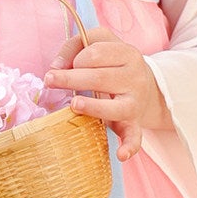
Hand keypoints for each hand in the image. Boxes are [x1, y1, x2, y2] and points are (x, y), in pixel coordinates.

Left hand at [42, 26, 171, 161]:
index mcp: (127, 53)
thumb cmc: (113, 62)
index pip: (96, 53)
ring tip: (74, 105)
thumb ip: (75, 45)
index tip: (66, 65)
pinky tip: (121, 155)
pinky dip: (130, 146)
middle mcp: (135, 77)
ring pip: (115, 107)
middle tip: (49, 80)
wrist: (147, 85)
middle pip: (100, 78)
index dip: (76, 58)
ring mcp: (136, 102)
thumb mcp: (100, 42)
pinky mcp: (135, 123)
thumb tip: (55, 66)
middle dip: (71, 79)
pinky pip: (135, 137)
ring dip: (94, 107)